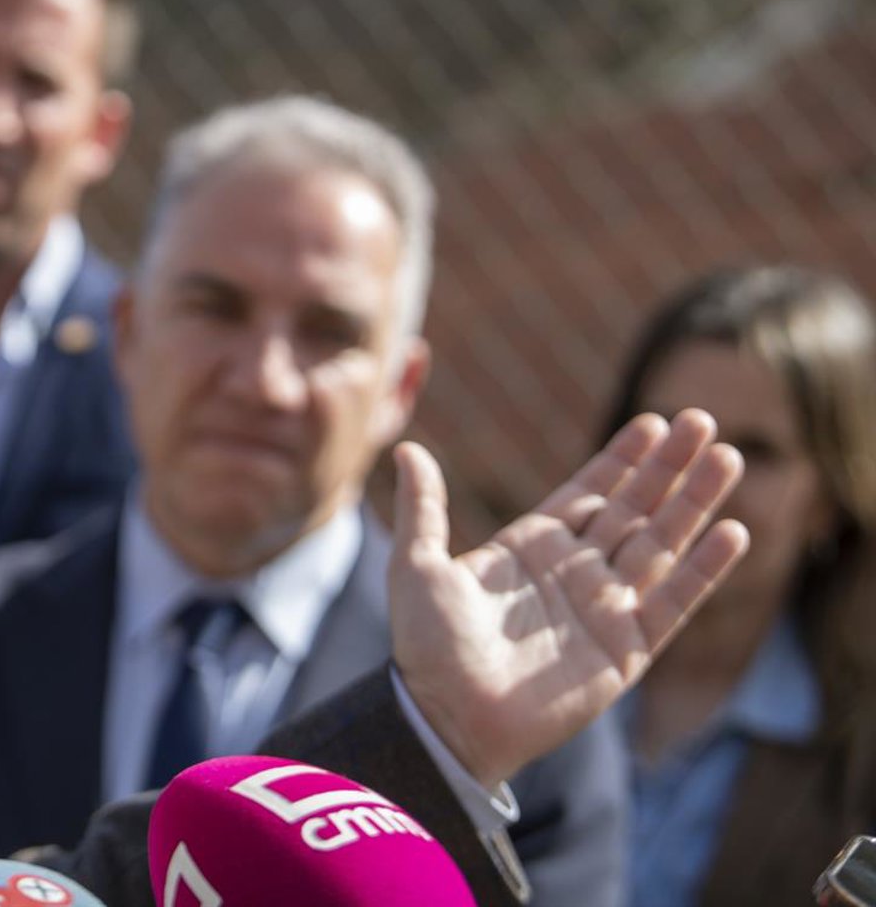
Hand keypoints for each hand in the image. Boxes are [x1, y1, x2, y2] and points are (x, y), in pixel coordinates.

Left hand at [388, 410, 748, 787]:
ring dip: (694, 503)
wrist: (448, 717)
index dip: (621, 460)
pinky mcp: (626, 649)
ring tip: (729, 458)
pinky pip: (674, 601)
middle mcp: (574, 573)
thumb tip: (406, 449)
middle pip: (633, 509)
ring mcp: (604, 609)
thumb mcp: (417, 566)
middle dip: (668, 467)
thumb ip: (423, 507)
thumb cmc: (428, 648)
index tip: (651, 422)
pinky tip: (732, 531)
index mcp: (530, 548)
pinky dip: (703, 569)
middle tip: (702, 420)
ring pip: (661, 544)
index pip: (587, 493)